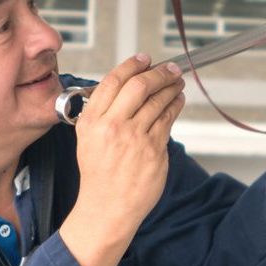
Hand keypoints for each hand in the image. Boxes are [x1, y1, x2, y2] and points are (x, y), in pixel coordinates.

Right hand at [60, 53, 184, 265]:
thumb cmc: (99, 173)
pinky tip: (178, 100)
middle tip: (170, 68)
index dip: (132, 65)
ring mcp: (134, 138)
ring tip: (177, 82)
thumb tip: (128, 87)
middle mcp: (112, 126)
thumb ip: (104, 112)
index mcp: (92, 120)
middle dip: (159, 72)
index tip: (145, 59)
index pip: (113, 81)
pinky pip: (168, 120)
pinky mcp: (154, 150)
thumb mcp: (88, 137)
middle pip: (139, 86)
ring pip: (158, 101)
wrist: (107, 206)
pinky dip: (175, 106)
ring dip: (171, 87)